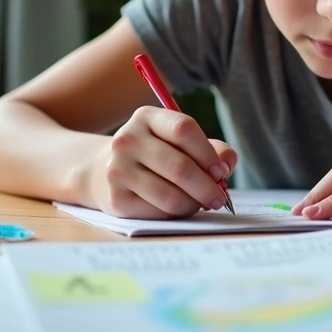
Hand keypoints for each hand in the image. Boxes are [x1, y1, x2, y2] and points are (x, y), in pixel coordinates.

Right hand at [92, 106, 237, 218]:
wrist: (104, 172)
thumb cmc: (156, 155)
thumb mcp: (179, 142)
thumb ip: (211, 148)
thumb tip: (226, 165)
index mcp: (146, 117)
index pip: (184, 129)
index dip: (208, 153)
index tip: (220, 171)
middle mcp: (127, 140)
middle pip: (179, 166)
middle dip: (207, 187)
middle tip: (219, 198)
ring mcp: (118, 170)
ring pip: (170, 195)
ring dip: (194, 204)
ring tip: (201, 204)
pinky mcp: (116, 199)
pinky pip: (158, 212)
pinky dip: (177, 214)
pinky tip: (179, 207)